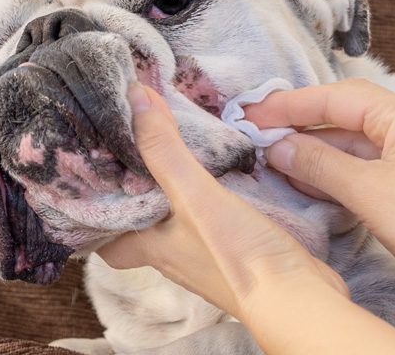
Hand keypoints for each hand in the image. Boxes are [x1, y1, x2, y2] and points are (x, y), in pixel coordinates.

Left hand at [96, 83, 347, 321]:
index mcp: (151, 247)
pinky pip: (212, 219)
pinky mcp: (238, 251)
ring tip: (176, 147)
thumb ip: (164, 149)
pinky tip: (223, 171)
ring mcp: (207, 255)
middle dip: (141, 190)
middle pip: (143, 223)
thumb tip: (134, 97)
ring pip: (179, 219)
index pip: (105, 236)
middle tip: (140, 148)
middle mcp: (174, 254)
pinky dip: (210, 194)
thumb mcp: (194, 195)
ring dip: (176, 189)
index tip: (97, 172)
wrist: (298, 298)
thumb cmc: (238, 256)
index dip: (97, 210)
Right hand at [244, 78, 394, 306]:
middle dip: (300, 124)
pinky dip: (335, 169)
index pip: (336, 97)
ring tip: (273, 157)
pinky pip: (365, 162)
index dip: (290, 105)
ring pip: (353, 139)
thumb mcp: (366, 192)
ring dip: (315, 149)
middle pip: (344, 112)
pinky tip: (305, 178)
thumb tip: (277, 146)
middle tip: (257, 130)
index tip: (253, 112)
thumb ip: (317, 163)